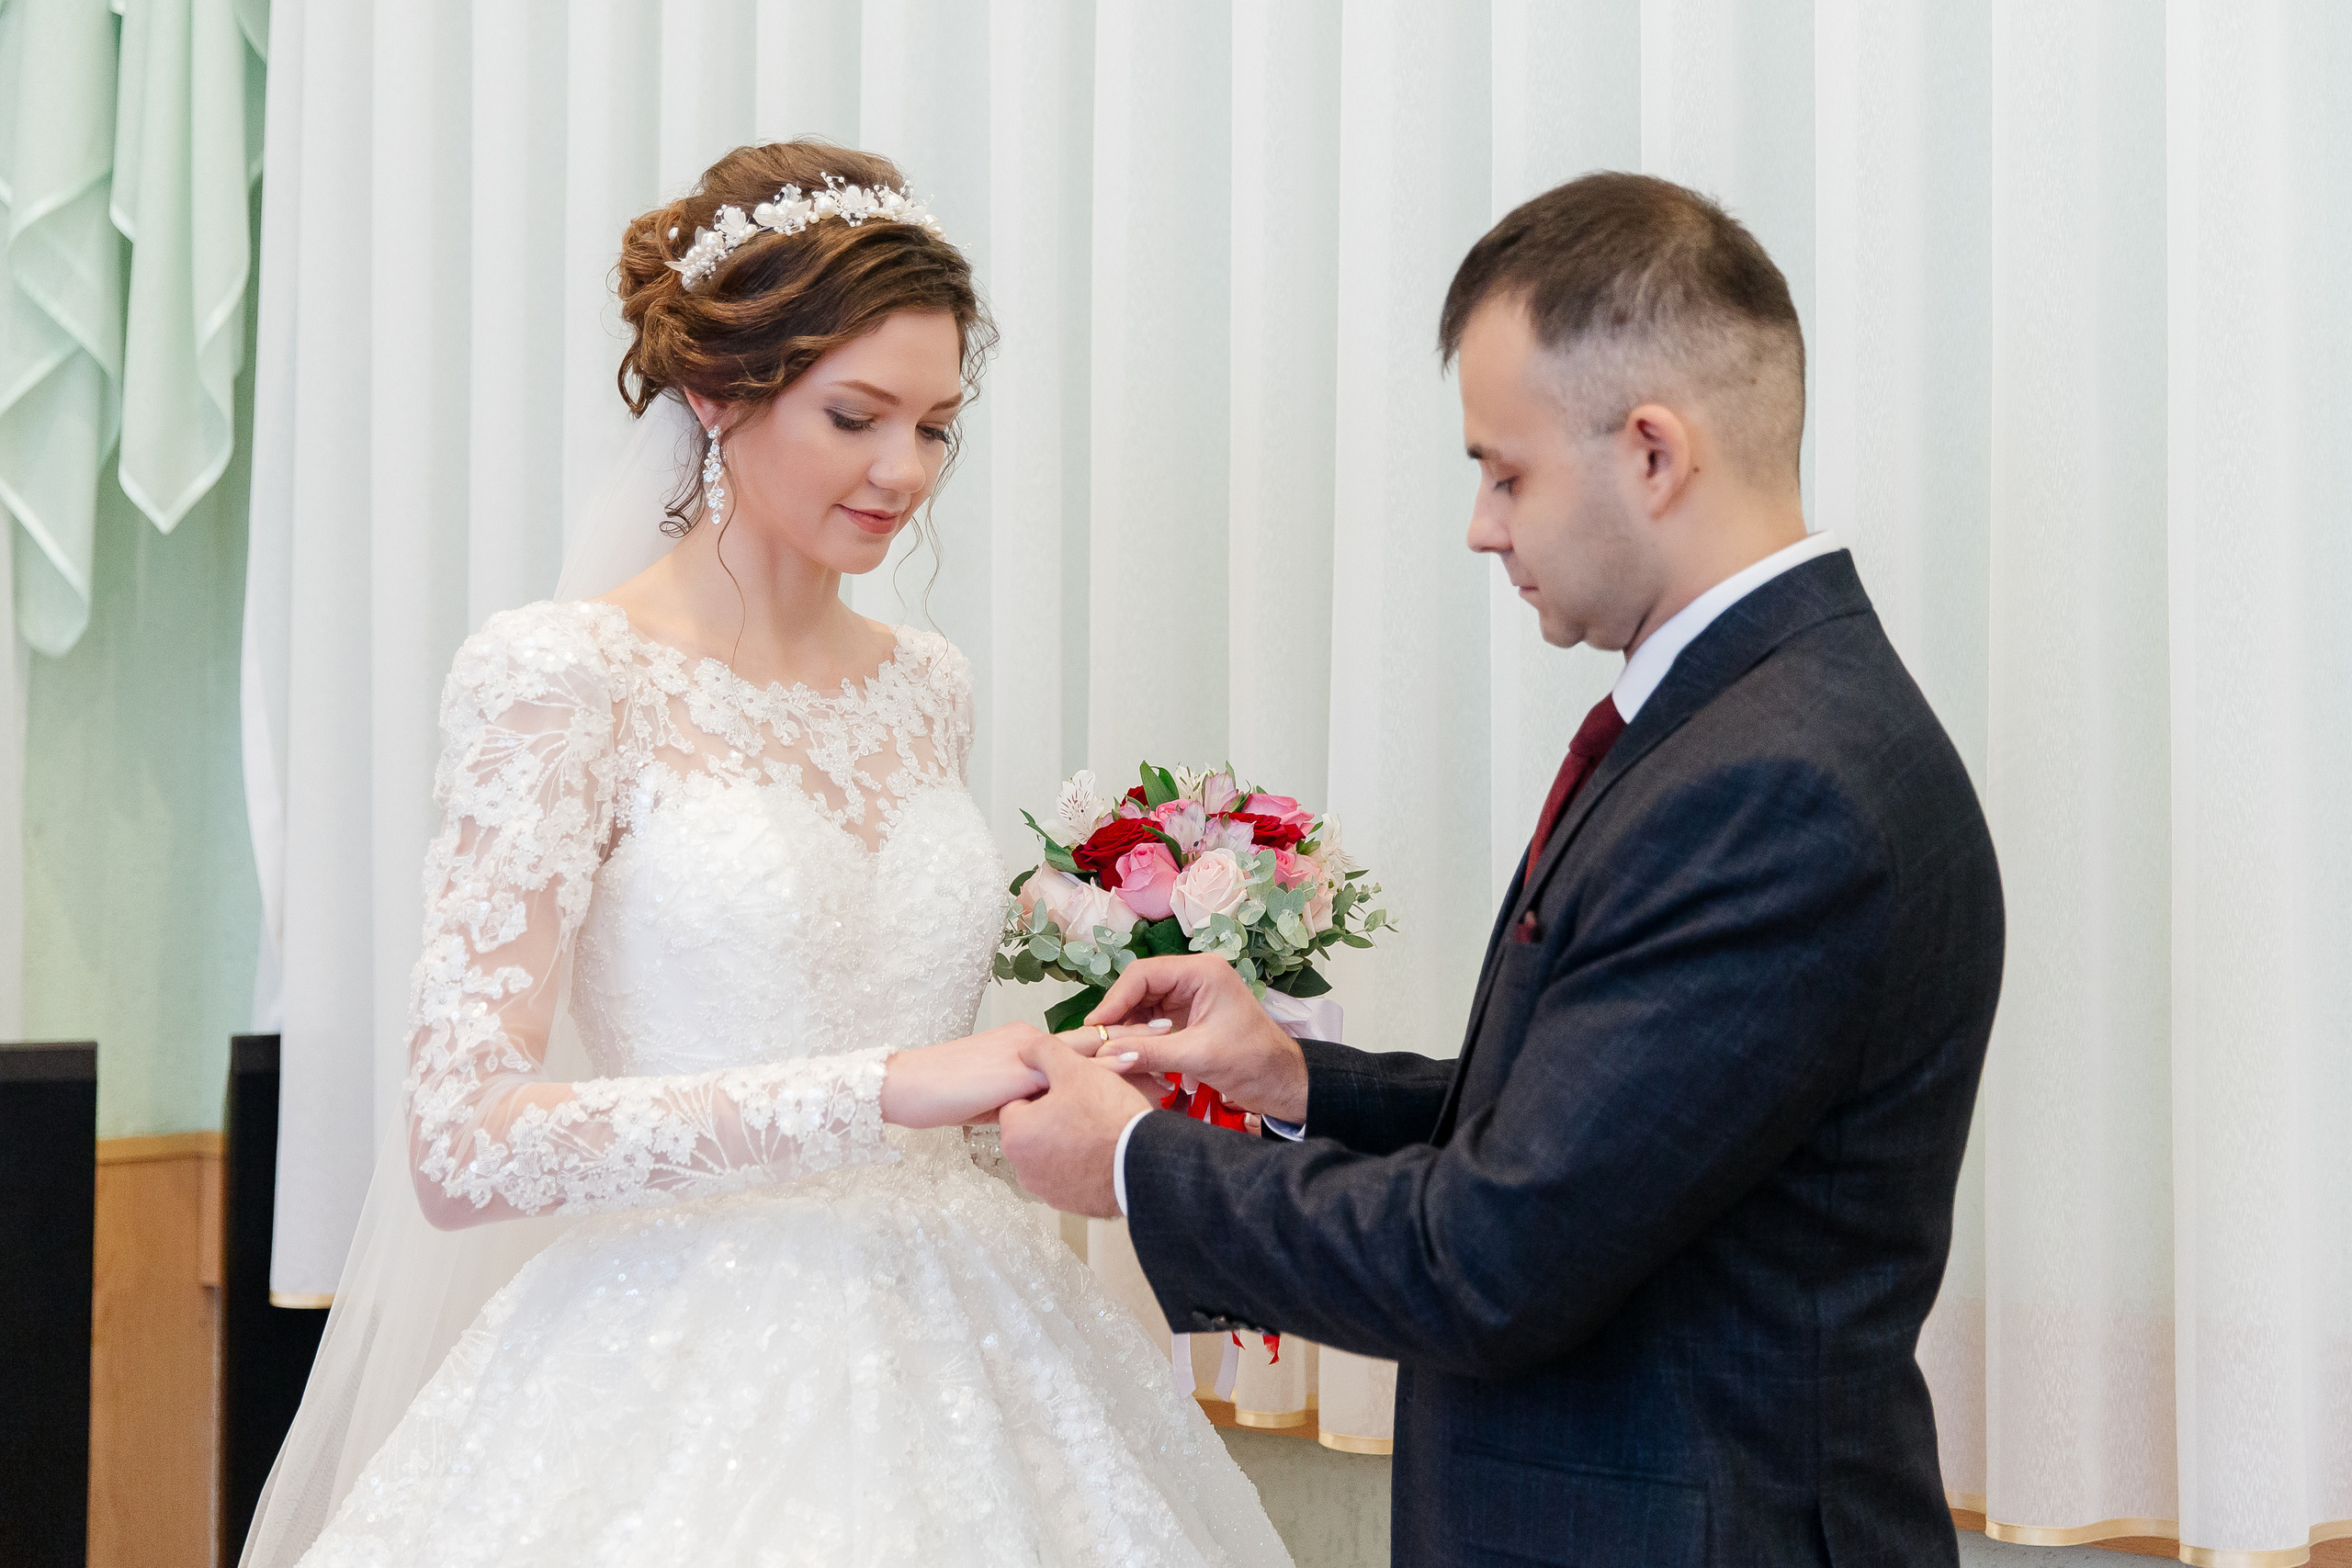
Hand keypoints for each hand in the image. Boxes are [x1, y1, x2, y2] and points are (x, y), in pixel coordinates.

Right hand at [881, 1021, 1165, 1128]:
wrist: (907, 1087)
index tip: (1150, 1046)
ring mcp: (1026, 1054)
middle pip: (1090, 1040)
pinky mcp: (1019, 1071)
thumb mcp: (989, 1099)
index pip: (1077, 1045)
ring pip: (1085, 1049)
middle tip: (1174, 1033)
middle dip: (1132, 1038)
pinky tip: (1128, 1069)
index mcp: (1026, 1047)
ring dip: (1125, 1050)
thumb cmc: (941, 1094)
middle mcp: (1030, 1043)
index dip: (1112, 1046)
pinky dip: (1101, 1069)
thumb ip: (1018, 1101)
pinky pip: (1068, 1069)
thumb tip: (1038, 1116)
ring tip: (1165, 1049)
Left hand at [999, 1035, 1154, 1216]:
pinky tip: (1101, 1149)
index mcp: (1015, 1133)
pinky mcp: (1068, 1202)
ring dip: (1066, 1139)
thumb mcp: (1076, 1069)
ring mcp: (1045, 1188)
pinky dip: (1080, 1162)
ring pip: (1050, 1151)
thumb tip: (1027, 1048)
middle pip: (1033, 1128)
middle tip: (1085, 1106)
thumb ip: (1043, 1051)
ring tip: (1096, 1128)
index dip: (1045, 1089)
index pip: (1018, 1101)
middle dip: (1054, 1116)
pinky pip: (1068, 1174)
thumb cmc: (1110, 1119)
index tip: (1069, 1089)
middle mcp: (1022, 1167)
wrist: (1145, 1163)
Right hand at [1085, 955, 1308, 1123]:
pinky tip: (1126, 1054)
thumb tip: (1106, 1053)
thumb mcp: (1198, 1056)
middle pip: (1140, 987)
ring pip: (1143, 1005)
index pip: (1144, 975)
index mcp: (1202, 972)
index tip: (1094, 1027)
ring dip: (1126, 1027)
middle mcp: (1194, 977)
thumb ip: (1150, 1052)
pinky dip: (1139, 1036)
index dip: (1115, 999)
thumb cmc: (1253, 1063)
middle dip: (1118, 1014)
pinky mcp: (1188, 1016)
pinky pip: (1153, 1020)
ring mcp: (1191, 996)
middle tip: (1094, 1042)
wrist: (1283, 1083)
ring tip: (1107, 1051)